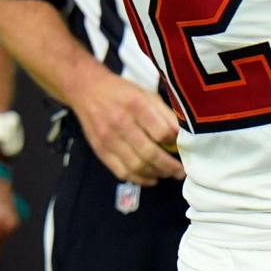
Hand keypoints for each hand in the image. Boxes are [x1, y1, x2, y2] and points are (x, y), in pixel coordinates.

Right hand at [71, 67, 184, 185]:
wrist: (87, 91)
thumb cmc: (123, 92)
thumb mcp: (147, 94)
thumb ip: (164, 114)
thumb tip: (180, 134)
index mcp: (136, 106)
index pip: (160, 132)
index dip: (174, 142)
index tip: (183, 146)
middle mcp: (121, 124)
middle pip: (149, 153)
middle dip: (168, 166)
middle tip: (181, 172)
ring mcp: (108, 140)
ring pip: (135, 166)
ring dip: (155, 174)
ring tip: (168, 175)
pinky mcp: (100, 151)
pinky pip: (121, 171)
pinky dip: (138, 179)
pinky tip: (150, 179)